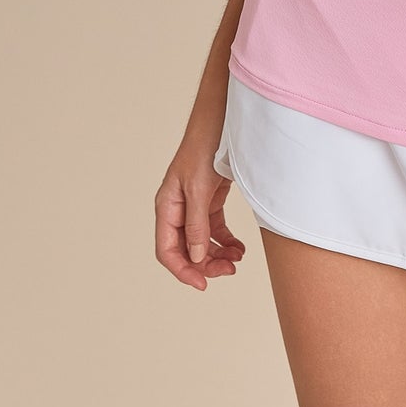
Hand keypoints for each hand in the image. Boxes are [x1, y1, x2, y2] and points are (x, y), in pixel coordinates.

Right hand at [155, 133, 246, 291]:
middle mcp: (177, 209)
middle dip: (206, 264)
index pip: (167, 250)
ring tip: (237, 259)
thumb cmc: (205, 148)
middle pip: (186, 249)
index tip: (203, 284)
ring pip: (201, 242)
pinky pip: (214, 229)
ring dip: (217, 254)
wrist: (222, 122)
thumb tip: (196, 257)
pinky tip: (239, 248)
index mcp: (167, 207)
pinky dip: (226, 241)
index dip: (183, 270)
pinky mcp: (209, 200)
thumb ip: (197, 223)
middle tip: (230, 270)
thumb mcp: (199, 188)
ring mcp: (193, 205)